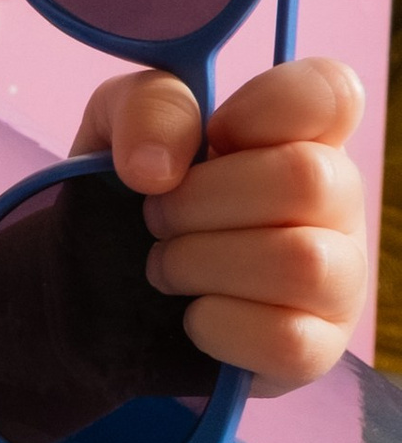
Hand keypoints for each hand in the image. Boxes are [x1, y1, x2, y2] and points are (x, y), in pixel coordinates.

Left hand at [79, 59, 367, 393]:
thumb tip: (156, 166)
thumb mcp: (119, 128)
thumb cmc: (137, 198)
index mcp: (301, 134)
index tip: (211, 135)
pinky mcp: (318, 348)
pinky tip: (192, 315)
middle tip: (156, 215)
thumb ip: (146, 109)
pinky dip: (214, 325)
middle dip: (201, 200)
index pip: (332, 94)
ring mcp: (338, 278)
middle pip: (306, 178)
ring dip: (201, 263)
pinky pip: (285, 338)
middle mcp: (337, 202)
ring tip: (167, 266)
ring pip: (300, 262)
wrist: (105, 290)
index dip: (265, 107)